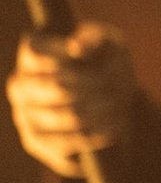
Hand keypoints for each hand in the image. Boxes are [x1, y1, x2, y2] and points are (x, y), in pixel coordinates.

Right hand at [9, 22, 137, 177]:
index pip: (38, 54)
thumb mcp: (110, 44)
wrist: (115, 103)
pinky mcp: (36, 142)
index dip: (71, 60)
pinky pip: (65, 142)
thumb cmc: (108, 65)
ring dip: (100, 112)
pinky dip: (93, 136)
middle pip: (56, 87)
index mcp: (32, 55)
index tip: (100, 64)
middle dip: (95, 88)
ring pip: (65, 115)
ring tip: (118, 106)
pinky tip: (111, 128)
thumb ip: (95, 39)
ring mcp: (23, 114)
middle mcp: (19, 84)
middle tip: (118, 88)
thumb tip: (76, 47)